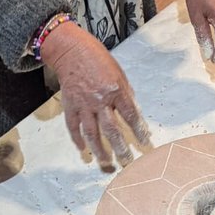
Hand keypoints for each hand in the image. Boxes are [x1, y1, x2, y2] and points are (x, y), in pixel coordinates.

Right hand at [41, 22, 151, 171]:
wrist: (72, 51)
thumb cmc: (98, 60)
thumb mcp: (119, 74)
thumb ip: (125, 94)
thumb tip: (132, 112)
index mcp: (115, 91)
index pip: (130, 116)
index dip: (139, 131)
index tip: (145, 143)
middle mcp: (99, 100)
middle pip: (111, 130)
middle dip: (120, 148)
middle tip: (127, 161)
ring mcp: (83, 105)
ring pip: (92, 133)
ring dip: (99, 150)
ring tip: (106, 163)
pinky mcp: (70, 106)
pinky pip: (73, 127)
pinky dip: (78, 139)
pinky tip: (83, 149)